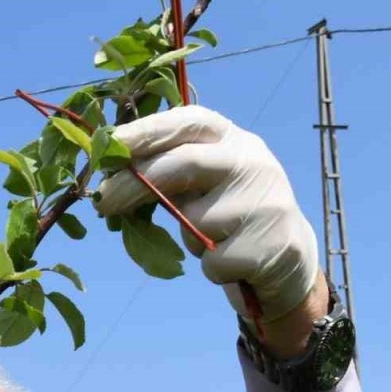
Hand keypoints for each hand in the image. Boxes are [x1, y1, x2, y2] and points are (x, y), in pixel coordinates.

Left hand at [94, 106, 322, 355]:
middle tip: (102, 202)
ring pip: (194, 223)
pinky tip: (235, 263)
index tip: (109, 144)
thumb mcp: (206, 184)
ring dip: (189, 240)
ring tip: (215, 241)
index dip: (146, 130)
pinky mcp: (269, 245)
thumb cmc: (229, 215)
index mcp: (233, 140)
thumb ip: (169, 174)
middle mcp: (252, 162)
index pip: (188, 123)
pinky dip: (212, 269)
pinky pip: (212, 262)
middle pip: (183, 164)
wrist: (288, 258)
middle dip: (136, 184)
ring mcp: (264, 202)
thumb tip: (109, 177)